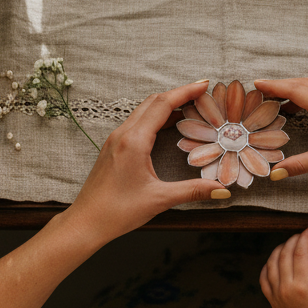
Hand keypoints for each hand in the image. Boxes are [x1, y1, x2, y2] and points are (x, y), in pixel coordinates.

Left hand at [62, 80, 229, 243]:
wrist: (85, 222)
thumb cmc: (117, 211)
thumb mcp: (159, 200)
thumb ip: (193, 191)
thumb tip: (222, 191)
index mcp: (134, 141)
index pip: (163, 104)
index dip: (185, 91)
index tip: (204, 84)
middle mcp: (122, 134)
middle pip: (153, 101)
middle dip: (179, 94)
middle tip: (202, 94)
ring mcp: (115, 140)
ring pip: (143, 110)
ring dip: (166, 104)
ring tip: (189, 107)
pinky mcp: (112, 147)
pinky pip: (136, 122)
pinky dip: (155, 117)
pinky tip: (167, 125)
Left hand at [260, 227, 307, 307]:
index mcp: (303, 285)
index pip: (300, 252)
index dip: (305, 237)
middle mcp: (286, 288)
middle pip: (285, 254)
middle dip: (293, 240)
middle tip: (302, 235)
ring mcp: (276, 294)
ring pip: (271, 263)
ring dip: (279, 249)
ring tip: (290, 244)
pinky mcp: (272, 300)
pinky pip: (263, 278)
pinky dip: (267, 265)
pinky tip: (275, 260)